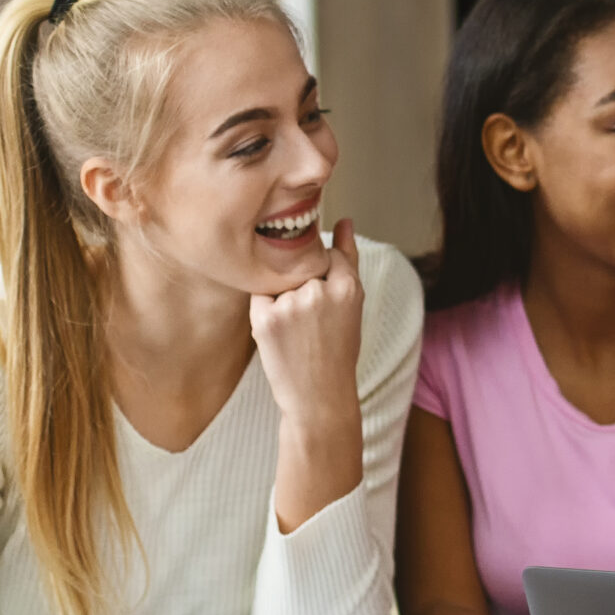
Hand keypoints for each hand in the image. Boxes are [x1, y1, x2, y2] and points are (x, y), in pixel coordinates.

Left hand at [249, 218, 364, 429]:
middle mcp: (319, 292)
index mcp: (348, 287)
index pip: (328, 255)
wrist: (319, 394)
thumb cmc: (339, 348)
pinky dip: (267, 308)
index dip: (324, 277)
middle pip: (301, 266)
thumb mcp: (354, 303)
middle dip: (304, 285)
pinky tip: (282, 332)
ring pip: (279, 278)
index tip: (326, 301)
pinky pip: (260, 294)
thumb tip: (345, 220)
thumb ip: (348, 259)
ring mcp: (290, 304)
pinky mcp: (264, 318)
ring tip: (299, 330)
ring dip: (284, 295)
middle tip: (314, 322)